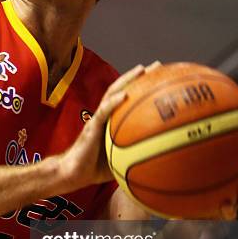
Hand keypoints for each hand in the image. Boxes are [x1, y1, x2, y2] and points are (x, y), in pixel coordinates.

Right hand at [60, 62, 160, 189]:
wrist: (74, 172)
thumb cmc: (95, 168)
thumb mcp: (122, 162)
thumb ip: (138, 157)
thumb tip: (163, 163)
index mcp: (114, 120)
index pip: (131, 98)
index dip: (145, 87)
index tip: (163, 78)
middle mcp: (107, 114)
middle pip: (124, 88)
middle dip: (140, 76)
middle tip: (158, 65)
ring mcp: (98, 118)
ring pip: (112, 93)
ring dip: (127, 80)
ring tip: (142, 70)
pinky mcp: (91, 126)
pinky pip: (104, 111)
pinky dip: (114, 102)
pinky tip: (124, 95)